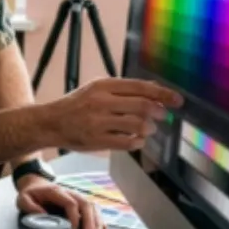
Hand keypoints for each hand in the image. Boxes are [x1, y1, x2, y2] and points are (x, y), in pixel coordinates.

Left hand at [16, 175, 105, 228]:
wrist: (35, 184)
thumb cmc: (30, 193)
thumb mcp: (23, 199)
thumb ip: (31, 208)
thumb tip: (44, 218)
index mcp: (56, 191)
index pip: (70, 203)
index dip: (74, 218)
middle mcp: (69, 192)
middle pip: (85, 204)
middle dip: (89, 221)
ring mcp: (76, 197)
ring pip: (91, 206)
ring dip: (97, 220)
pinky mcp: (79, 202)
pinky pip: (92, 208)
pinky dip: (98, 218)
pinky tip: (103, 228)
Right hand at [42, 78, 182, 152]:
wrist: (50, 122)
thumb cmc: (77, 105)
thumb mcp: (97, 90)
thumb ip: (124, 90)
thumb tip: (155, 89)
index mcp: (102, 86)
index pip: (139, 87)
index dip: (162, 94)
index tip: (177, 100)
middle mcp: (101, 101)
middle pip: (143, 106)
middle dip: (159, 112)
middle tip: (162, 116)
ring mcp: (98, 121)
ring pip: (138, 125)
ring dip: (149, 129)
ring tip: (147, 129)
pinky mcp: (97, 140)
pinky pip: (128, 142)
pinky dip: (137, 142)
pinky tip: (136, 140)